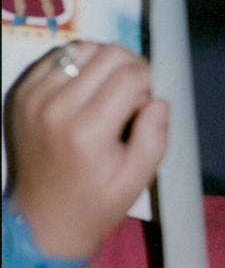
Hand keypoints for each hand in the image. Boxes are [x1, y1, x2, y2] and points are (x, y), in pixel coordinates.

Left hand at [5, 42, 168, 257]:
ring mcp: (35, 97)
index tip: (148, 103)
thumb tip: (158, 99)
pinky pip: (59, 57)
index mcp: (87, 131)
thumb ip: (154, 138)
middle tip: (132, 97)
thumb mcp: (136, 181)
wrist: (44, 219)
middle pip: (108, 54)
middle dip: (131, 68)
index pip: (130, 76)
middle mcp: (56, 107)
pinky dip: (79, 66)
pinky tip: (84, 92)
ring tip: (108, 93)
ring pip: (84, 48)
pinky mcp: (24, 93)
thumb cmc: (96, 203)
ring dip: (104, 64)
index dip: (150, 82)